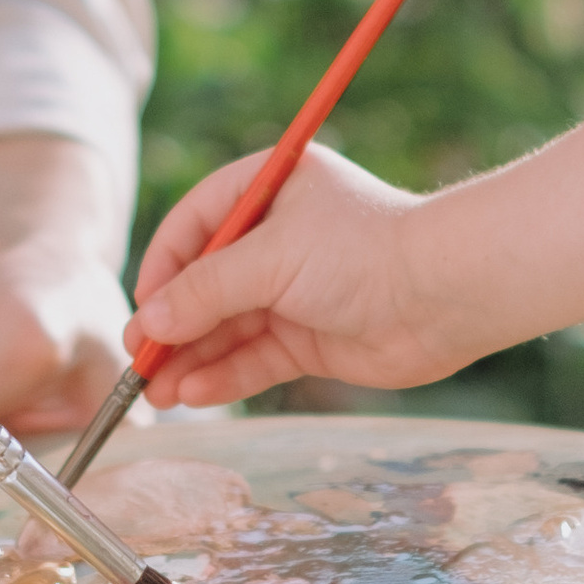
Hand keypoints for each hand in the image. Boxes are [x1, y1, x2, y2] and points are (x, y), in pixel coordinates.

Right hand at [130, 140, 471, 404]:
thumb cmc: (363, 251)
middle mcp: (279, 237)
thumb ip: (205, 291)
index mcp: (269, 189)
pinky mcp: (311, 338)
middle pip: (206, 281)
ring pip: (227, 327)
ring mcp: (295, 291)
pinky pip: (254, 358)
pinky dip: (223, 376)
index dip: (164, 265)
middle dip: (172, 322)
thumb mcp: (271, 258)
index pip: (196, 223)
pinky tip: (193, 394)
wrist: (445, 294)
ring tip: (155, 391)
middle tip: (138, 360)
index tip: (142, 307)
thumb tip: (149, 321)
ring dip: (190, 357)